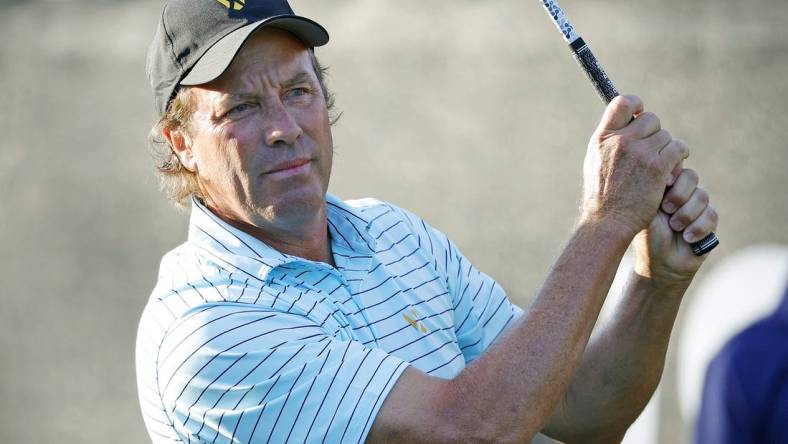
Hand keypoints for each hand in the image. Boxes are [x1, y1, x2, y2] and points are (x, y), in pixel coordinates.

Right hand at [579, 95, 688, 236]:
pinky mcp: (657, 167)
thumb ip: (609, 141)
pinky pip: (678, 149)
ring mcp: (639, 153)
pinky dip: (678, 157)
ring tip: (660, 166)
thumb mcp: (595, 162)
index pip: (622, 103)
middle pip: (650, 119)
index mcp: (602, 138)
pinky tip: (671, 170)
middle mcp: (620, 141)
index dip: (636, 104)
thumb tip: (628, 122)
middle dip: (654, 133)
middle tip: (652, 151)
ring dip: (667, 149)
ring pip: (666, 136)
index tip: (639, 114)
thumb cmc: (601, 197)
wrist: (607, 222)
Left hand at [633, 167, 718, 282]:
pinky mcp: (709, 220)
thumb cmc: (648, 237)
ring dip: (686, 214)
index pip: (675, 167)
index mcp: (665, 187)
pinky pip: (711, 215)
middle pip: (691, 177)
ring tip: (675, 227)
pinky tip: (687, 238)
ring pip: (702, 196)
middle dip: (679, 195)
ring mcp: (697, 206)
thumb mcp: (646, 211)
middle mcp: (682, 193)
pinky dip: (697, 228)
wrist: (661, 263)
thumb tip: (664, 173)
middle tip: (667, 210)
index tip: (664, 185)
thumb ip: (654, 190)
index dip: (672, 175)